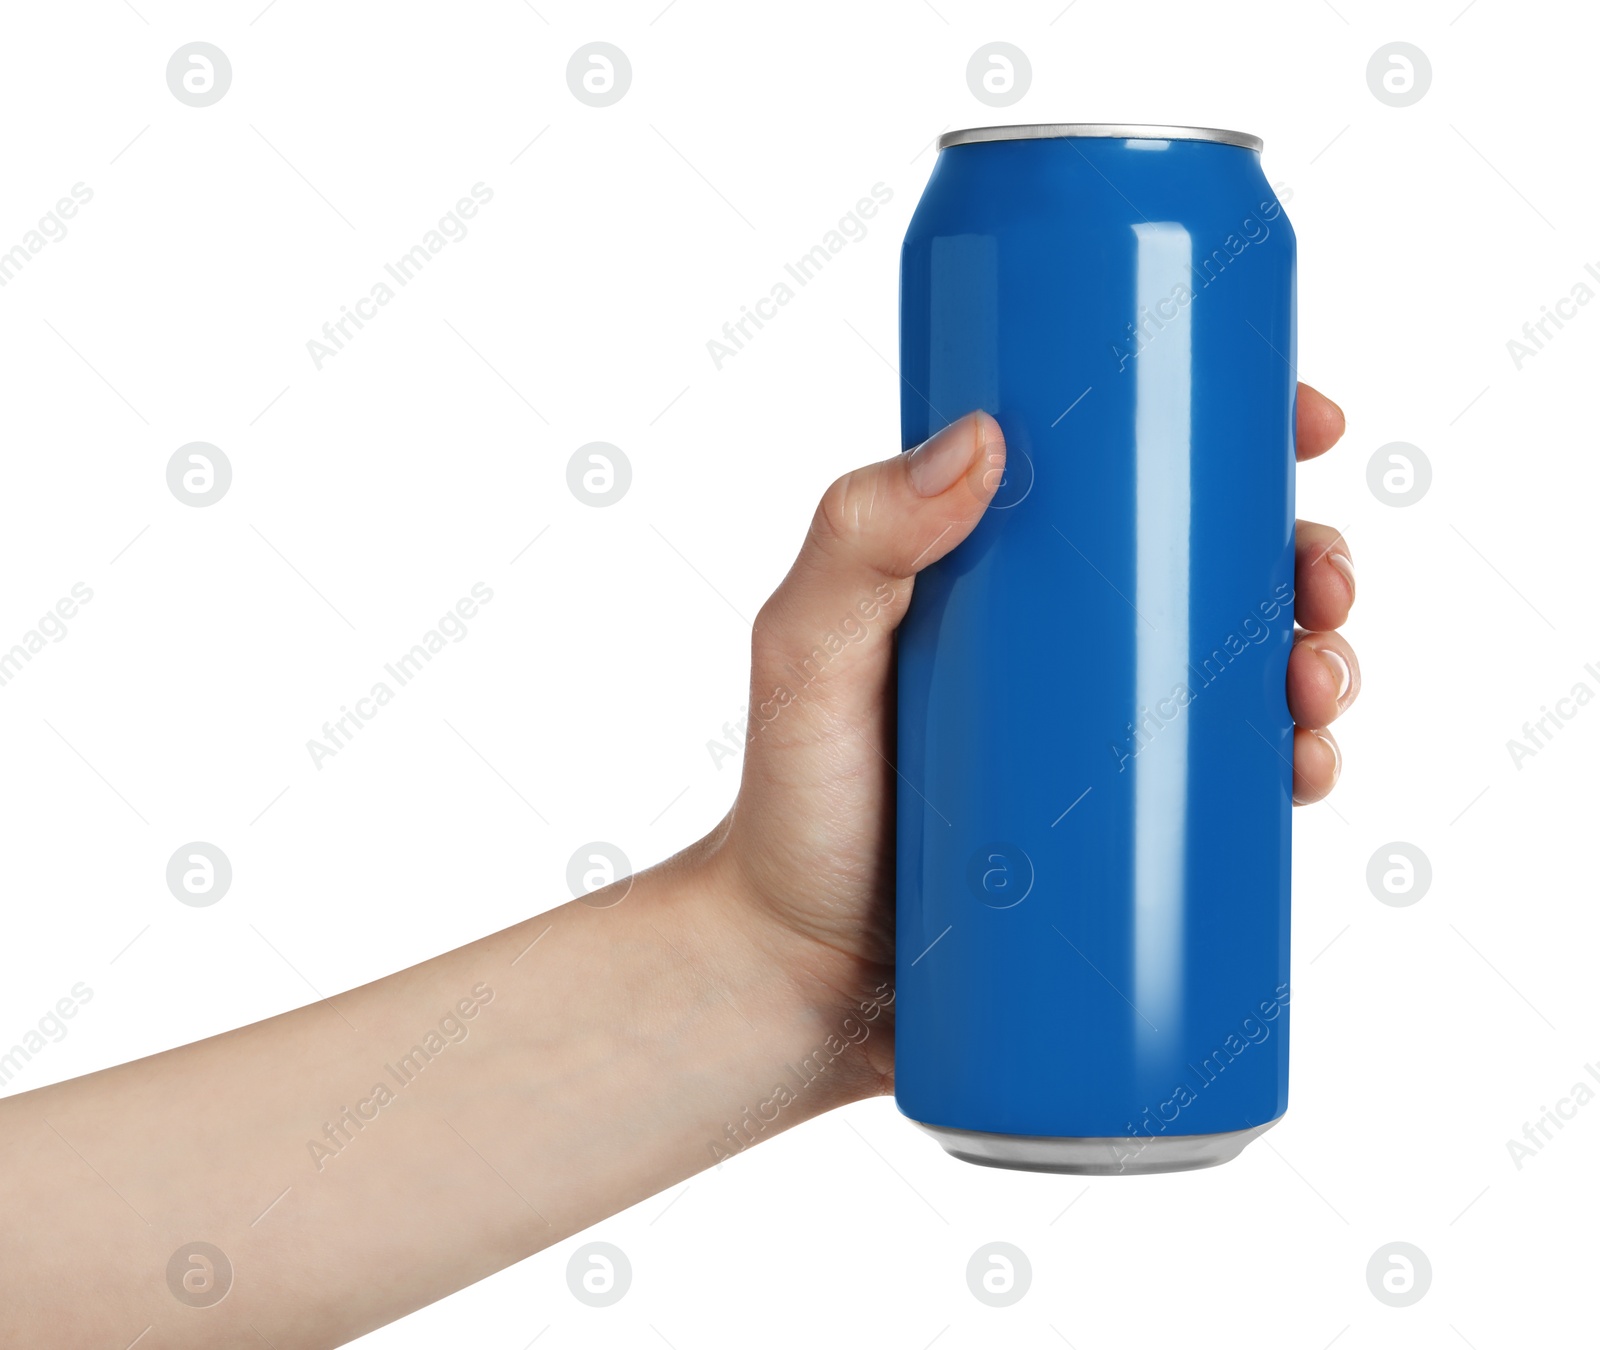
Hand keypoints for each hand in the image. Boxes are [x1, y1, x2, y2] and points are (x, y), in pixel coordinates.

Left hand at [703, 385, 1356, 1093]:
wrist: (802, 978)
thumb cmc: (791, 805)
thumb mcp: (807, 654)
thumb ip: (855, 541)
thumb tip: (982, 440)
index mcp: (1008, 578)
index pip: (1134, 482)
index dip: (1238, 443)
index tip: (1306, 424)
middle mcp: (1070, 650)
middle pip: (1219, 577)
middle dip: (1306, 561)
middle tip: (1321, 581)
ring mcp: (1105, 748)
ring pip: (1247, 680)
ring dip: (1320, 663)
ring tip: (1317, 689)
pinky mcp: (1127, 840)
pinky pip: (1236, 794)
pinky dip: (1295, 770)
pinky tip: (1311, 772)